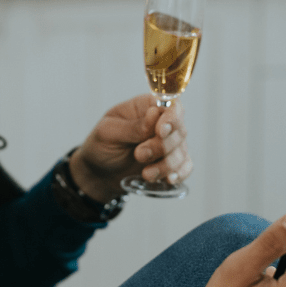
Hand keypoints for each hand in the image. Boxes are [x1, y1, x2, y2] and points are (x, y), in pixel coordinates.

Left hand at [69, 94, 192, 202]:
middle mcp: (162, 123)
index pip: (170, 106)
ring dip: (166, 165)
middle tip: (139, 155)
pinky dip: (179, 174)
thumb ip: (133, 126)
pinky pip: (185, 167)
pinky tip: (169, 180)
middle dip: (161, 147)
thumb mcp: (109, 132)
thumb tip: (155, 114)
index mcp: (146, 107)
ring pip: (181, 151)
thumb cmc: (101, 146)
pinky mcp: (171, 163)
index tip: (160, 132)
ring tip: (146, 174)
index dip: (171, 119)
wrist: (99, 173)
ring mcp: (168, 143)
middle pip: (179, 131)